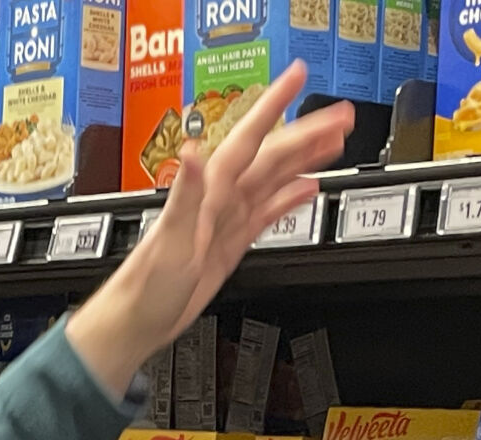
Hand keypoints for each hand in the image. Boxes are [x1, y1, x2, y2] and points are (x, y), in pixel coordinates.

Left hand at [66, 62, 354, 396]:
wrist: (137, 321)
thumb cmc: (146, 285)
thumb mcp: (169, 239)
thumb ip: (185, 193)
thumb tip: (194, 153)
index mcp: (208, 192)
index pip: (248, 139)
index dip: (273, 106)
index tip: (296, 78)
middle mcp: (218, 200)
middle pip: (272, 156)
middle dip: (307, 133)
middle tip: (342, 115)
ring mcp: (226, 221)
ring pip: (274, 179)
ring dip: (304, 159)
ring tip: (335, 142)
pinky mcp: (230, 244)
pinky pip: (266, 213)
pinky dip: (289, 199)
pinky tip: (307, 189)